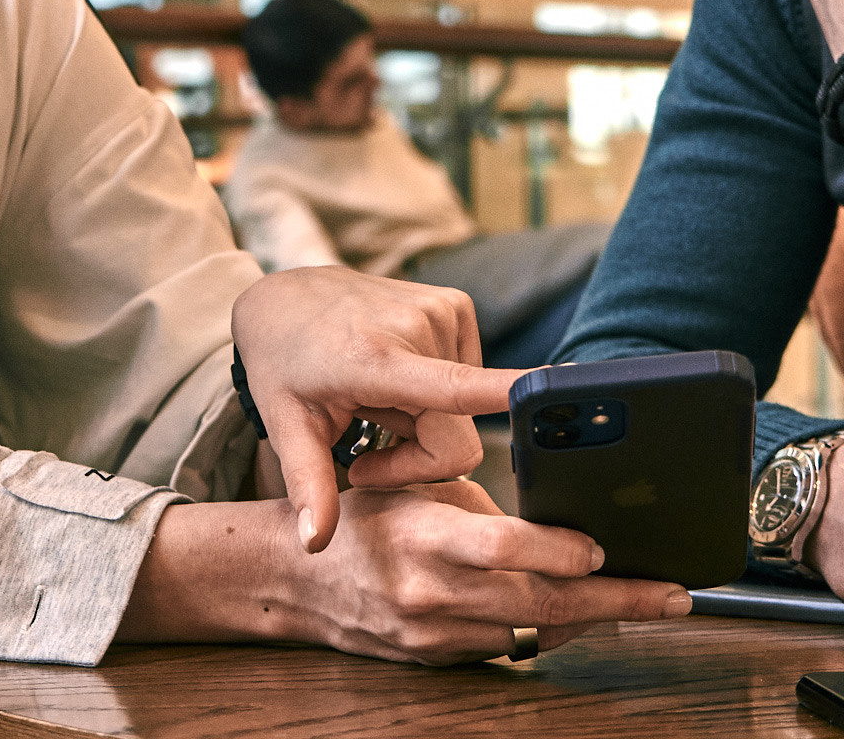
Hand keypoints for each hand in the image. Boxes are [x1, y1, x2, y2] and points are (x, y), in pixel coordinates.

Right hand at [121, 481, 694, 661]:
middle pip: (537, 600)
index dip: (559, 550)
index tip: (604, 548)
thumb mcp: (418, 491)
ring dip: (591, 617)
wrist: (297, 580)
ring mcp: (435, 634)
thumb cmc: (366, 518)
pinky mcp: (436, 660)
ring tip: (646, 602)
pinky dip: (546, 628)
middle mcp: (431, 591)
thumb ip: (482, 511)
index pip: (503, 546)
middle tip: (672, 596)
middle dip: (613, 600)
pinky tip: (580, 614)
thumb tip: (558, 527)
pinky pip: (506, 646)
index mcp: (425, 534)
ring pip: (532, 630)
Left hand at [231, 267, 520, 553]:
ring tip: (377, 406)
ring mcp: (443, 310)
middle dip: (417, 462)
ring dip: (424, 425)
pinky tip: (396, 380)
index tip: (559, 398)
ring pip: (465, 416)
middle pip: (456, 442)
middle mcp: (418, 329)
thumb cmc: (283, 366)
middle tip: (368, 453)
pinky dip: (437, 394)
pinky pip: (470, 382)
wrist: (286, 297)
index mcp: (376, 361)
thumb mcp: (286, 428)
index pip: (455, 388)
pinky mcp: (458, 305)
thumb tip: (313, 546)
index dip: (509, 397)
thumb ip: (308, 488)